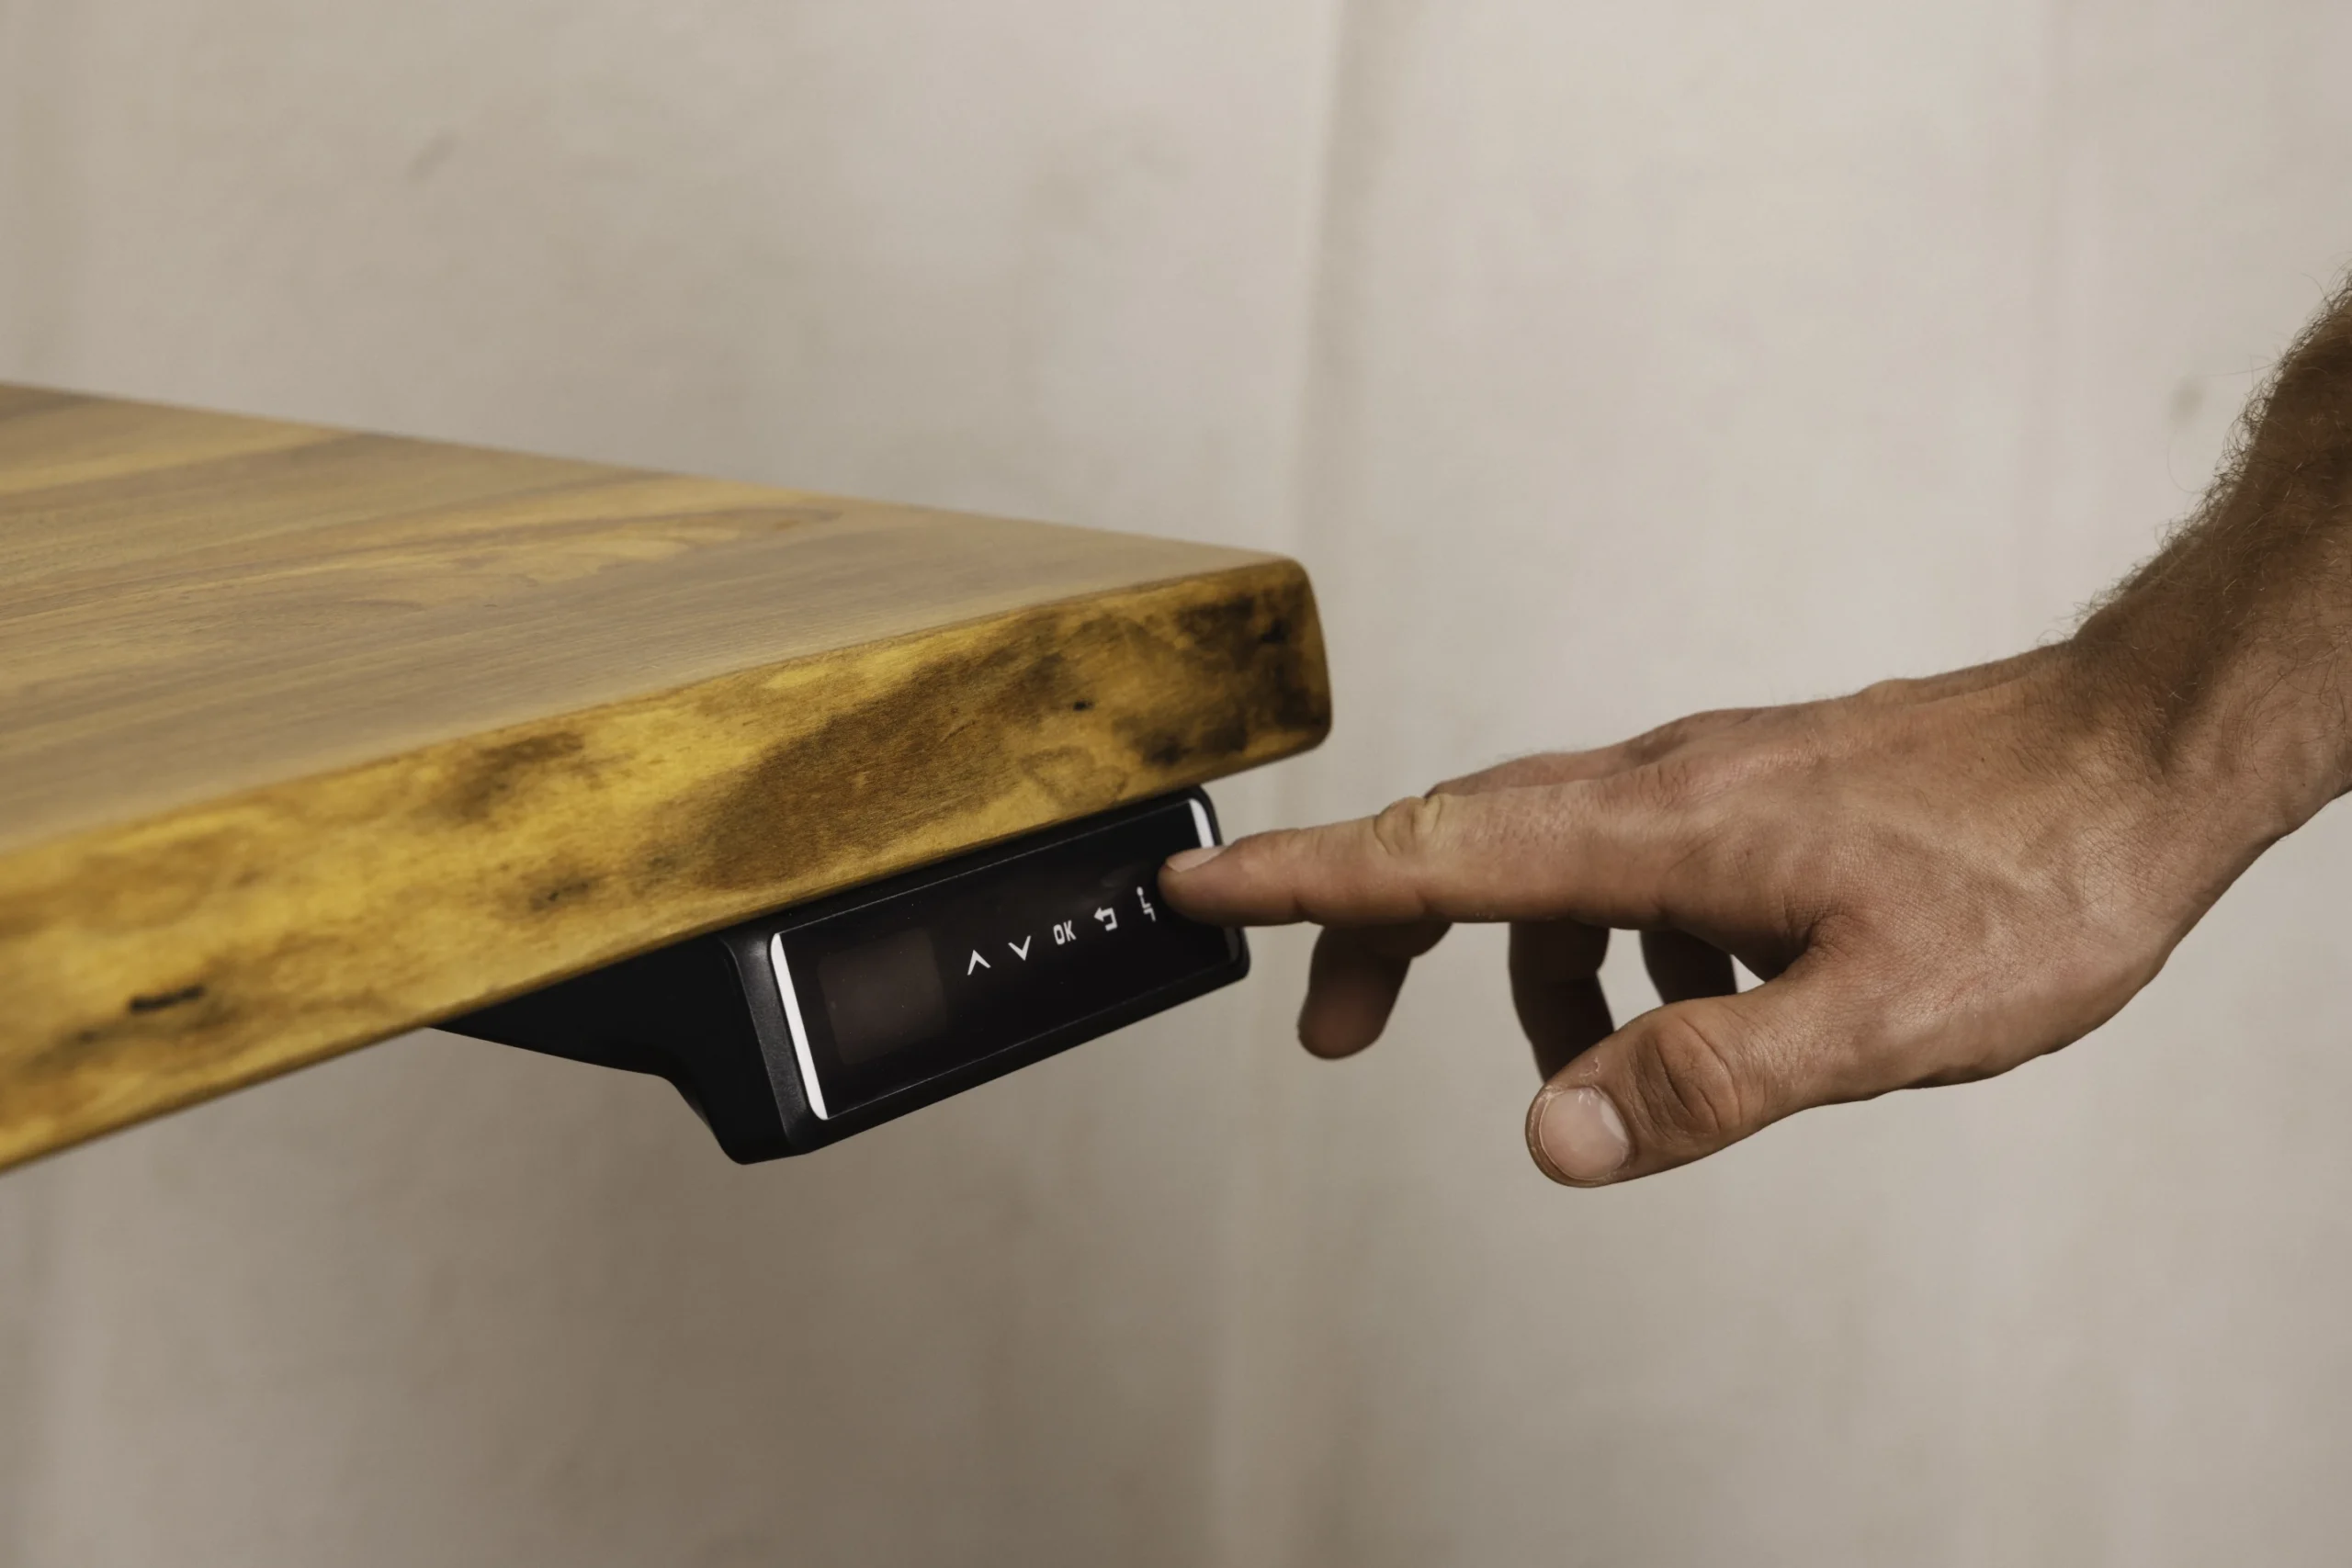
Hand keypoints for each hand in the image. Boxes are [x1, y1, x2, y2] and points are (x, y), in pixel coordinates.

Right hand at [1161, 646, 2285, 1185]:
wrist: (2145, 751)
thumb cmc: (2035, 872)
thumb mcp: (1880, 1017)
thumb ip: (1708, 1079)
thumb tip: (1555, 1138)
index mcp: (1664, 831)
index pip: (1440, 853)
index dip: (1304, 879)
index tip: (1196, 884)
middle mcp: (1664, 784)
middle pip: (1465, 845)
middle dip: (1380, 933)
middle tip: (1332, 1035)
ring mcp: (1711, 779)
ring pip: (1555, 858)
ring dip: (1536, 969)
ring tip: (1604, 1071)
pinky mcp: (1756, 792)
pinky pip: (1638, 860)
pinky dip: (1627, 942)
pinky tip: (1715, 1003)